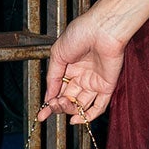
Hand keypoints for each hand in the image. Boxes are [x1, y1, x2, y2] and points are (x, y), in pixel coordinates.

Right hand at [38, 7, 126, 125]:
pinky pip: (99, 106)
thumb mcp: (58, 54)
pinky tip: (77, 119)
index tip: (41, 115)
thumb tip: (48, 97)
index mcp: (70, 68)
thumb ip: (52, 77)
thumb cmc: (80, 34)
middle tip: (54, 104)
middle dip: (59, 105)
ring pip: (81, 104)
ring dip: (70, 110)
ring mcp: (95, 82)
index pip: (59, 90)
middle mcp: (83, 76)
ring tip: (63, 104)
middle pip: (69, 99)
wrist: (101, 29)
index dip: (50, 103)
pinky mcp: (107, 86)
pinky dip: (88, 116)